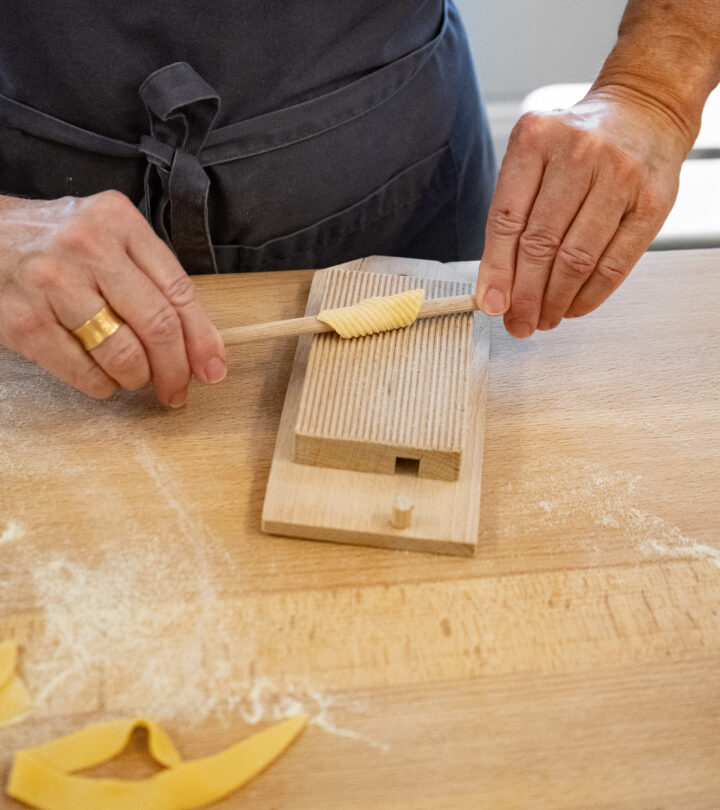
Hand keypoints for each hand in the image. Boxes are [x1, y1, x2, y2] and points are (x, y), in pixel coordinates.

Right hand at [0, 190, 225, 404]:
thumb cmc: (56, 244)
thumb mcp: (108, 239)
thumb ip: (153, 279)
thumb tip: (201, 346)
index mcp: (118, 222)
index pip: (179, 290)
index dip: (203, 338)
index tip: (213, 368)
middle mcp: (87, 247)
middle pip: (157, 324)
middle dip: (177, 369)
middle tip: (178, 389)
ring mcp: (52, 283)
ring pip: (123, 354)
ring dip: (138, 378)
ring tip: (135, 377)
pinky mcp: (25, 321)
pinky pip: (85, 373)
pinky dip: (104, 386)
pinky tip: (103, 377)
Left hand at [476, 88, 691, 336]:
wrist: (645, 109)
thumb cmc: (579, 142)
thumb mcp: (534, 158)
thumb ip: (512, 214)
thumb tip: (496, 289)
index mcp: (535, 139)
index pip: (506, 219)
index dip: (496, 271)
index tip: (491, 304)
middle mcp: (577, 152)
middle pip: (540, 244)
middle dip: (525, 296)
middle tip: (519, 322)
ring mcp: (620, 175)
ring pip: (576, 259)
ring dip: (555, 301)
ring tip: (543, 319)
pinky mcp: (653, 201)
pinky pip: (614, 264)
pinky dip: (589, 296)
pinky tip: (573, 307)